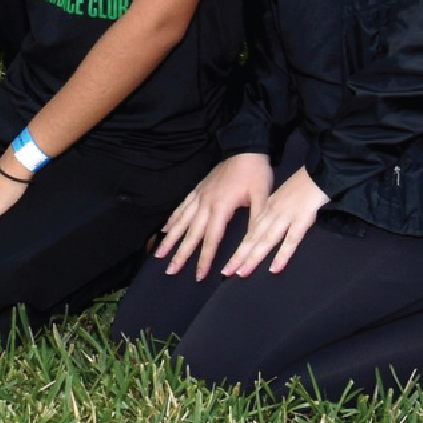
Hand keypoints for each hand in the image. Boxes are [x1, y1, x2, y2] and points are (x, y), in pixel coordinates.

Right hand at [154, 152, 272, 280]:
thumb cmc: (255, 173)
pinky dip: (173, 218)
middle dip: (180, 254)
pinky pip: (182, 206)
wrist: (246, 147)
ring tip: (159, 253)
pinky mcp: (199, 188)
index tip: (198, 276)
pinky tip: (166, 228)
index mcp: (221, 207)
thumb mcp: (262, 198)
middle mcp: (206, 202)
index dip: (204, 259)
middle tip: (169, 270)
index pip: (211, 239)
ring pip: (181, 220)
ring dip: (170, 239)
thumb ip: (255, 223)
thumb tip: (253, 247)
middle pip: (191, 233)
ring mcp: (200, 195)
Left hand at [221, 165, 329, 277]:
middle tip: (227, 272)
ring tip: (242, 272)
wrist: (317, 174)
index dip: (239, 250)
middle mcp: (271, 213)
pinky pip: (290, 239)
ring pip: (266, 240)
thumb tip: (263, 234)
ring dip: (253, 257)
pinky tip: (274, 268)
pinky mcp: (301, 219)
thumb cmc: (300, 188)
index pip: (249, 233)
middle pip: (253, 238)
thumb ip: (272, 216)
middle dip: (239, 257)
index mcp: (266, 209)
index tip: (229, 265)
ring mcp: (285, 216)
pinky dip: (282, 255)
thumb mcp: (281, 201)